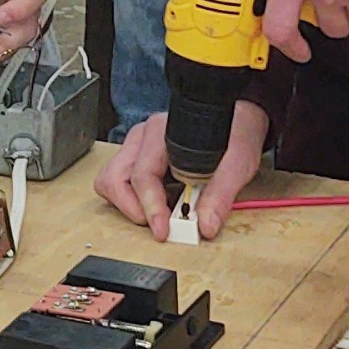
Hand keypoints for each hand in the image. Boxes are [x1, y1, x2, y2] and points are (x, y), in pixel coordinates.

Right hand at [94, 104, 268, 241]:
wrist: (236, 119)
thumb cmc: (234, 133)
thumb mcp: (238, 162)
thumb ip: (221, 194)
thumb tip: (206, 225)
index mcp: (163, 131)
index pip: (142, 175)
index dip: (150, 207)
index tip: (162, 229)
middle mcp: (143, 136)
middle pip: (115, 179)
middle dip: (134, 209)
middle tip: (160, 225)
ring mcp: (136, 146)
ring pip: (110, 181)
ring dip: (129, 205)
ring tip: (157, 216)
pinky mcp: (136, 157)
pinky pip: (118, 182)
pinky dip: (131, 200)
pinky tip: (157, 204)